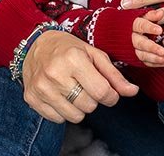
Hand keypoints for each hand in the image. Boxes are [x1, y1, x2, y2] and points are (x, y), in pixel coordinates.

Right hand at [21, 30, 138, 123]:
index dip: (111, 96)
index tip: (108, 91)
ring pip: (74, 116)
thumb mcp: (94, 54)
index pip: (102, 92)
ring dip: (79, 107)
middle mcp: (55, 73)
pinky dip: (63, 111)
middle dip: (93, 98)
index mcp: (73, 58)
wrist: (36, 44)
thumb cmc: (68, 48)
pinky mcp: (31, 98)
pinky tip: (60, 94)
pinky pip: (58, 119)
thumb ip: (114, 75)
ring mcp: (41, 87)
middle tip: (85, 84)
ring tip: (73, 90)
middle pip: (89, 106)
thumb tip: (132, 91)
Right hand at [131, 10, 163, 66]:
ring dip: (154, 58)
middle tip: (162, 51)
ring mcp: (130, 49)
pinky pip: (143, 61)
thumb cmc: (129, 22)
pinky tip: (163, 62)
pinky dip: (153, 63)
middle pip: (140, 43)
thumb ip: (150, 15)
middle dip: (151, 47)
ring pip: (141, 55)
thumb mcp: (138, 15)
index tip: (160, 30)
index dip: (149, 28)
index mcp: (130, 24)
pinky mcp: (132, 57)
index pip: (139, 25)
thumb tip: (161, 12)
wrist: (113, 33)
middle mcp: (129, 38)